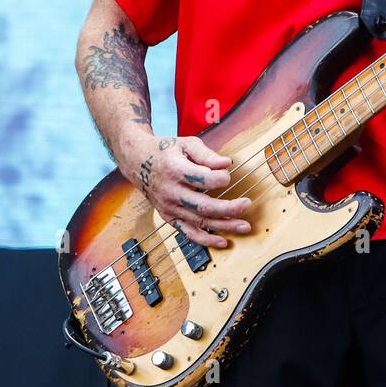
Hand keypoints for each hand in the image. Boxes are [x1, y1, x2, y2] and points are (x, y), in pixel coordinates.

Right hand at [130, 135, 250, 248]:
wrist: (138, 162)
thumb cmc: (166, 151)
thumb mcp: (186, 144)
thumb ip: (207, 154)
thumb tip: (227, 164)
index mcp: (175, 170)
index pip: (204, 178)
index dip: (221, 177)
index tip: (228, 174)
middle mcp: (171, 192)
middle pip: (203, 206)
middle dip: (229, 208)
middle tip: (247, 204)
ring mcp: (169, 207)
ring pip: (199, 222)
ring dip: (224, 226)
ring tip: (244, 227)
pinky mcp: (169, 217)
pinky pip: (188, 233)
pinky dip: (206, 240)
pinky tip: (223, 242)